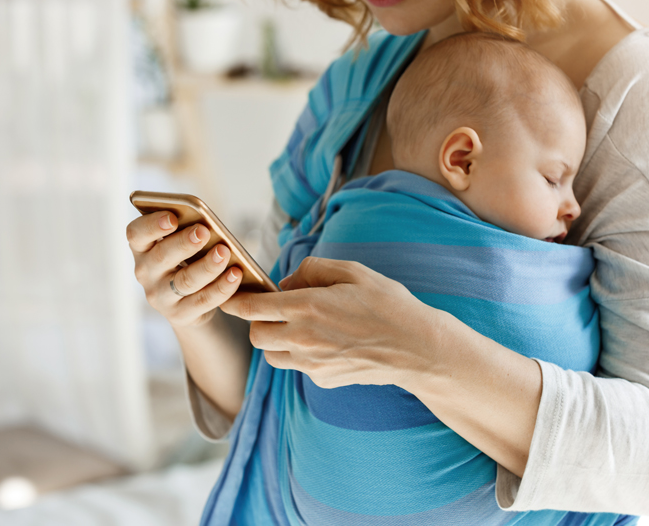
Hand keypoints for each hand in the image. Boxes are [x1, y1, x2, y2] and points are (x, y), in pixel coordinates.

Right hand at [126, 211, 242, 327]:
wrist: (189, 303)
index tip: (172, 217)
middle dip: (184, 243)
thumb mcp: (180, 244)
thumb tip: (208, 224)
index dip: (152, 225)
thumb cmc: (187, 260)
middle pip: (162, 257)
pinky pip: (203, 300)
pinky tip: (235, 274)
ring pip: (185, 281)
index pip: (136, 233)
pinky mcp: (180, 314)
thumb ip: (187, 231)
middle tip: (204, 231)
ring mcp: (161, 297)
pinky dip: (221, 287)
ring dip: (207, 266)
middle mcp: (146, 273)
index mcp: (143, 248)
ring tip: (224, 252)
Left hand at [219, 257, 446, 388]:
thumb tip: (286, 282)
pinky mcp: (323, 379)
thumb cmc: (389, 305)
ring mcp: (312, 364)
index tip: (231, 297)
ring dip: (276, 341)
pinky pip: (298, 367)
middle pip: (255, 336)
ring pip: (272, 355)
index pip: (252, 308)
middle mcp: (303, 338)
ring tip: (299, 327)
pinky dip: (301, 355)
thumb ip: (313, 270)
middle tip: (275, 311)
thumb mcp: (354, 272)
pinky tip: (327, 344)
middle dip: (257, 322)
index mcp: (308, 306)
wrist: (417, 349)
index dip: (235, 301)